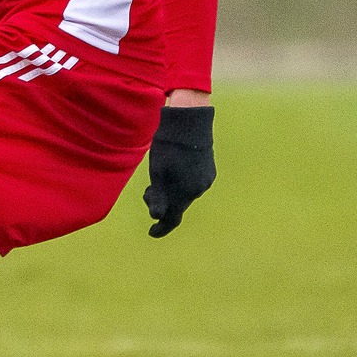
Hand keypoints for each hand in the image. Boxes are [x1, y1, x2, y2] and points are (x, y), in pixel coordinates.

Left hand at [143, 103, 214, 237]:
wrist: (189, 124)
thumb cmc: (168, 148)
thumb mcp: (158, 172)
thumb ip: (158, 196)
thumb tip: (157, 217)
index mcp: (185, 192)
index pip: (173, 218)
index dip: (161, 228)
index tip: (151, 232)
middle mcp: (198, 190)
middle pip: (177, 205)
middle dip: (161, 203)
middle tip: (148, 191)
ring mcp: (206, 180)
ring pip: (184, 194)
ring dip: (170, 193)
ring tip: (158, 178)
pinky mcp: (208, 171)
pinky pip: (192, 184)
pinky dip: (180, 184)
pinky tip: (173, 172)